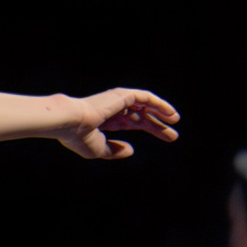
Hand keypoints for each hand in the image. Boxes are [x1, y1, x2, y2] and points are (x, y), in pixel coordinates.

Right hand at [58, 88, 179, 160]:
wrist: (71, 123)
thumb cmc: (80, 137)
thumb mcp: (99, 150)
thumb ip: (114, 151)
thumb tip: (131, 150)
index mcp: (106, 120)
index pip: (131, 122)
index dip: (149, 128)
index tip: (164, 138)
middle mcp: (114, 108)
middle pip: (141, 115)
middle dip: (157, 125)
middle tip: (173, 135)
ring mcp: (119, 101)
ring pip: (145, 105)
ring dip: (161, 112)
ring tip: (175, 121)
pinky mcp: (123, 96)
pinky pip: (146, 98)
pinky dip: (159, 104)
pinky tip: (170, 113)